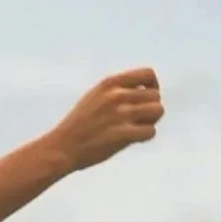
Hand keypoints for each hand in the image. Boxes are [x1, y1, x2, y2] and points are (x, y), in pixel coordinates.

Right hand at [47, 67, 163, 171]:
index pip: (147, 74)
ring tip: (137, 128)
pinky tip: (132, 139)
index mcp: (110, 84)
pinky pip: (150, 131)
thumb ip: (116, 91)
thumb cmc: (78, 124)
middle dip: (150, 108)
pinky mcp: (123, 134)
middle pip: (156, 96)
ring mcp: (121, 114)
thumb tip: (143, 92)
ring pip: (157, 111)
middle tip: (138, 119)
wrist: (62, 147)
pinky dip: (144, 136)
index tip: (146, 98)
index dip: (153, 86)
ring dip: (150, 121)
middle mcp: (117, 95)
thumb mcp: (94, 96)